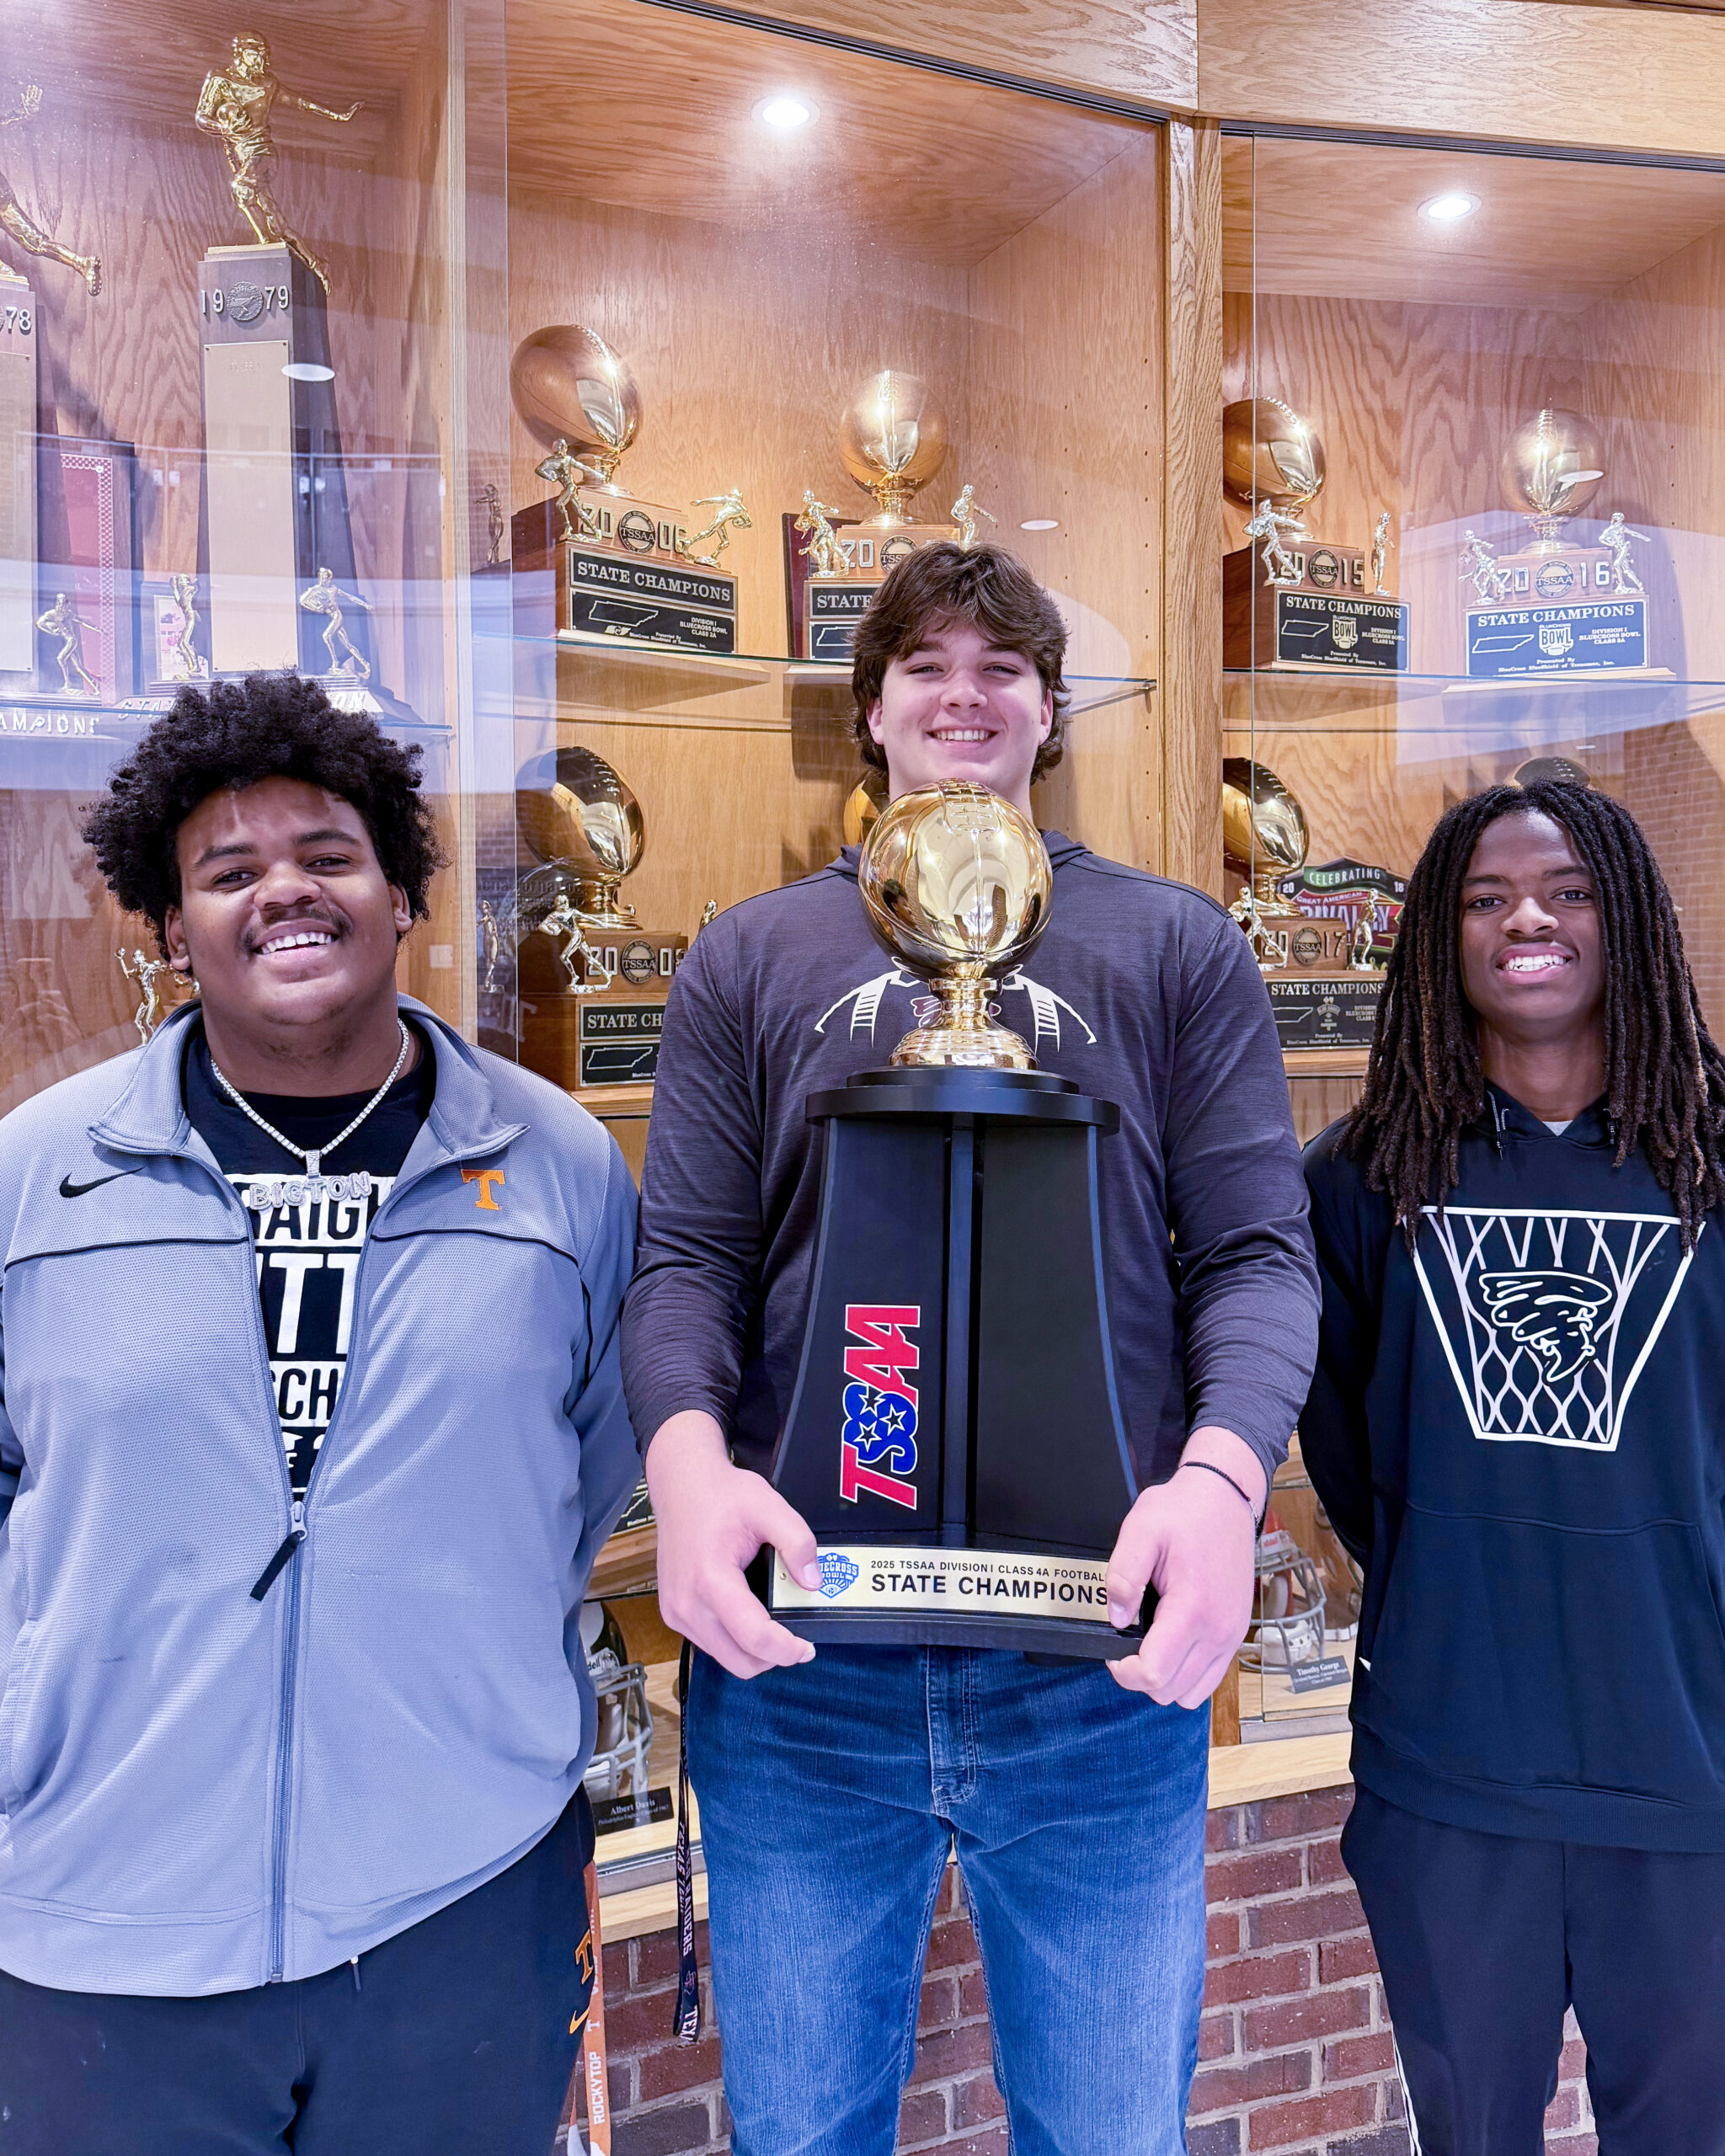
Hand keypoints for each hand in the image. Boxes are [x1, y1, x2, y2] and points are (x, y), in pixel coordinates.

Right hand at [645, 1410, 820, 1678]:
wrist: (681, 1485)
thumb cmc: (721, 1494)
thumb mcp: (769, 1507)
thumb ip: (798, 1543)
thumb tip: (814, 1582)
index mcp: (710, 1579)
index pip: (753, 1637)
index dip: (786, 1650)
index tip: (807, 1648)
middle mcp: (687, 1604)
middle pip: (739, 1662)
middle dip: (772, 1657)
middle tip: (795, 1640)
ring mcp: (676, 1612)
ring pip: (724, 1658)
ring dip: (752, 1652)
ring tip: (773, 1625)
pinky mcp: (673, 1613)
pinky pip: (709, 1645)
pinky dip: (733, 1642)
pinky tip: (747, 1617)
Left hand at [1104, 1428, 1262, 1708]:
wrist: (1225, 1499)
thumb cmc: (1185, 1511)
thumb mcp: (1141, 1529)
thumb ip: (1123, 1575)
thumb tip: (1117, 1617)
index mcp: (1193, 1608)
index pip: (1154, 1674)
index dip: (1123, 1671)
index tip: (1112, 1649)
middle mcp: (1219, 1630)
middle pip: (1170, 1691)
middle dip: (1140, 1675)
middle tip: (1127, 1642)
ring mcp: (1231, 1635)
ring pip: (1191, 1693)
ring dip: (1165, 1679)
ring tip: (1149, 1644)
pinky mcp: (1236, 1634)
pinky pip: (1209, 1678)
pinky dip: (1186, 1674)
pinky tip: (1171, 1644)